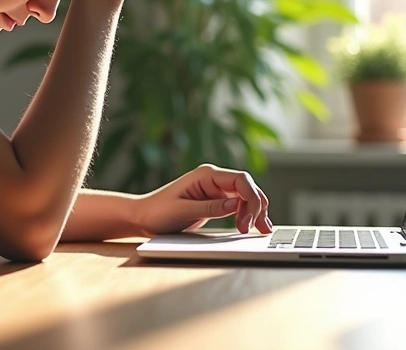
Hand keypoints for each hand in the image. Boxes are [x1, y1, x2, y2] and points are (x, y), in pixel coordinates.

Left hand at [132, 164, 273, 234]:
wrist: (143, 216)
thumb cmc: (157, 212)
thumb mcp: (183, 211)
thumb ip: (210, 208)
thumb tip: (236, 206)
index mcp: (206, 174)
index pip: (241, 180)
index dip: (250, 199)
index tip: (247, 222)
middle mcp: (213, 178)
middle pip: (247, 187)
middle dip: (256, 207)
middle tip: (257, 229)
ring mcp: (215, 189)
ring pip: (245, 196)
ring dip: (255, 211)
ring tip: (262, 230)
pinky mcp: (215, 201)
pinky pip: (238, 205)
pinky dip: (247, 214)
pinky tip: (252, 226)